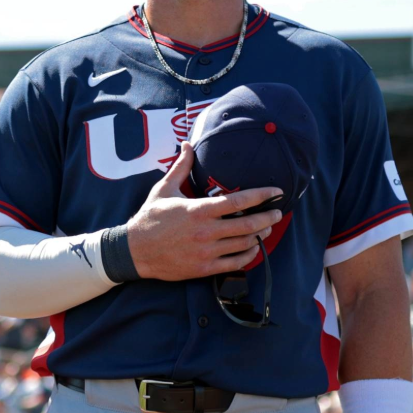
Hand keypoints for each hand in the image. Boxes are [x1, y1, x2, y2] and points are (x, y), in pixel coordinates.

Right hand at [122, 143, 283, 281]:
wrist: (134, 250)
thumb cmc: (150, 218)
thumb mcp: (164, 189)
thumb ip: (181, 167)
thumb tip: (186, 144)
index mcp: (198, 210)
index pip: (238, 201)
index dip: (262, 196)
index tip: (276, 192)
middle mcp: (205, 232)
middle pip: (248, 225)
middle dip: (268, 218)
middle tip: (278, 213)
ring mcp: (206, 252)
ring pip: (244, 244)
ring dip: (260, 236)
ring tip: (266, 228)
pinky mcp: (204, 268)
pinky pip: (234, 263)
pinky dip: (248, 256)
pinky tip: (252, 248)